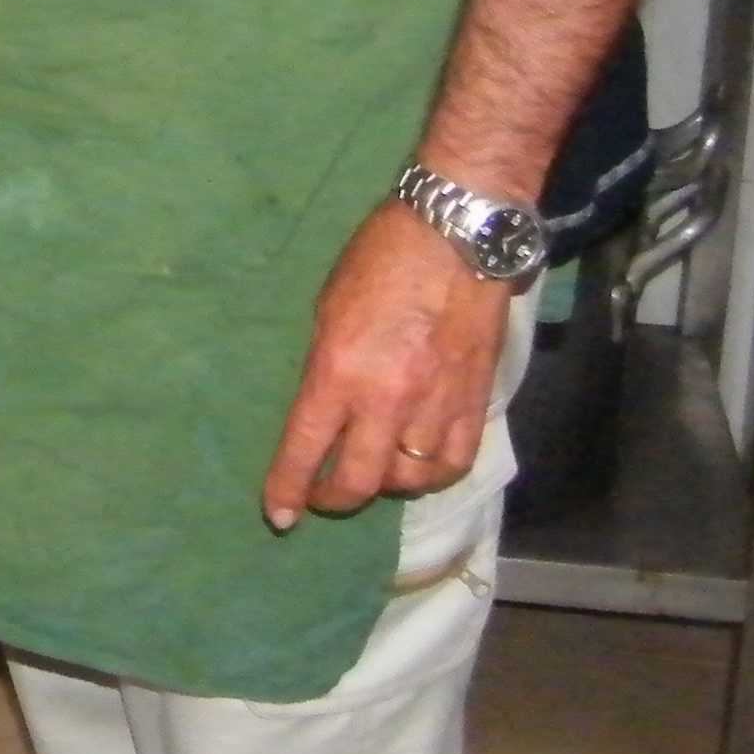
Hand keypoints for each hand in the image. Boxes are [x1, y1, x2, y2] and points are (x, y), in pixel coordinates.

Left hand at [259, 199, 514, 528]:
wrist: (457, 238)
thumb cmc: (380, 260)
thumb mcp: (328, 309)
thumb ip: (326, 368)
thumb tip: (323, 411)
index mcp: (339, 371)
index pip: (305, 448)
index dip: (288, 489)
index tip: (278, 515)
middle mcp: (387, 399)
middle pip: (358, 481)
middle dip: (333, 498)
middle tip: (323, 494)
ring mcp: (436, 405)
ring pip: (408, 478)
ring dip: (384, 482)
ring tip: (373, 468)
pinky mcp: (475, 403)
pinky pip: (454, 463)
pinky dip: (431, 473)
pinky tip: (418, 465)